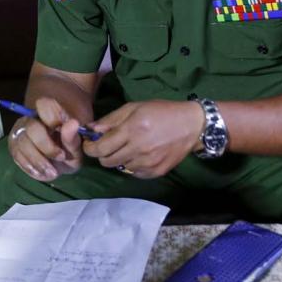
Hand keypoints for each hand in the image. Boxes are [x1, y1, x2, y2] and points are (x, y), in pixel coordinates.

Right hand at [8, 97, 86, 180]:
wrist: (60, 160)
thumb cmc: (69, 147)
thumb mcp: (77, 146)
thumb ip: (73, 136)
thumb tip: (72, 123)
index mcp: (48, 111)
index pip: (44, 104)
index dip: (53, 118)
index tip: (66, 133)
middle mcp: (31, 119)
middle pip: (32, 128)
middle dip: (47, 147)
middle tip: (61, 157)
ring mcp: (20, 133)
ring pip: (22, 144)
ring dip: (38, 161)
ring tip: (53, 172)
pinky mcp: (14, 147)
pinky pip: (17, 156)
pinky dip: (31, 167)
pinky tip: (42, 173)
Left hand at [83, 101, 204, 178]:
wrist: (191, 125)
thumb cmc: (161, 112)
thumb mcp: (134, 107)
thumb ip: (111, 119)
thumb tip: (90, 128)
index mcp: (131, 130)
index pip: (100, 148)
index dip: (90, 148)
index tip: (89, 144)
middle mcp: (138, 149)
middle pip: (107, 161)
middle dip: (102, 154)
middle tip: (107, 146)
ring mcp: (148, 163)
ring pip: (120, 168)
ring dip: (118, 159)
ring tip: (127, 148)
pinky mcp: (157, 172)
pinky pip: (135, 173)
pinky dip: (132, 166)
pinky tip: (139, 155)